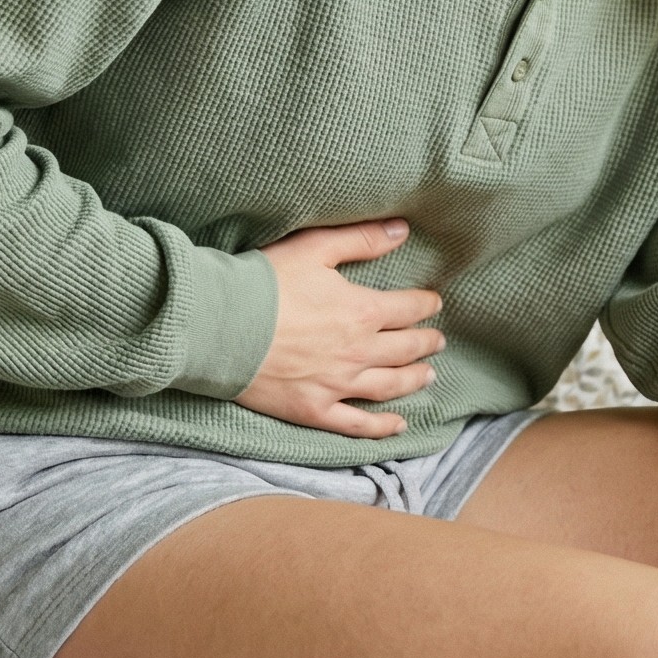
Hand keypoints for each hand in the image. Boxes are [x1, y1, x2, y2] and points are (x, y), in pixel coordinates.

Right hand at [234, 218, 444, 438]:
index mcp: (362, 311)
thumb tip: (402, 230)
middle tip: (437, 341)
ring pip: (389, 386)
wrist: (219, 327)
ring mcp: (337, 385)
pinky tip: (398, 425)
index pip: (408, 308)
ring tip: (428, 376)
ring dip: (414, 380)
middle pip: (405, 349)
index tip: (434, 303)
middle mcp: (358, 352)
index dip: (425, 305)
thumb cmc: (263, 283)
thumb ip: (362, 240)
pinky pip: (357, 425)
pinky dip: (382, 427)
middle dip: (426, 343)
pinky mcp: (314, 410)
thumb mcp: (315, 247)